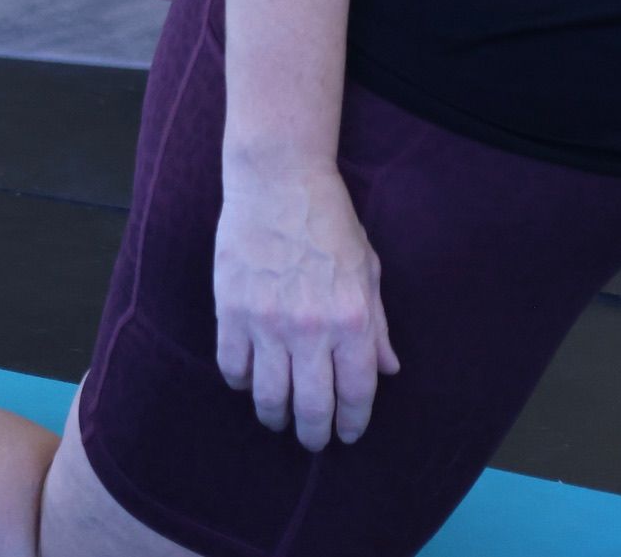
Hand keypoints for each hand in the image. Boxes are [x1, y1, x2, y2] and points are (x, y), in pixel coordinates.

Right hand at [215, 156, 399, 450]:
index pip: (356, 391)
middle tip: (315, 439)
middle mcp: (310, 327)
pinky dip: (243, 384)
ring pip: (269, 399)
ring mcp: (267, 322)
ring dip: (277, 418)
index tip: (349, 434)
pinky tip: (253, 379)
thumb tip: (388, 369)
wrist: (279, 181)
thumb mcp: (367, 267)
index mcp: (352, 315)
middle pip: (311, 407)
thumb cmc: (330, 222)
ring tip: (282, 418)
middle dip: (315, 433)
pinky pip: (234, 370)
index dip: (353, 422)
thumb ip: (377, 323)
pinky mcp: (231, 313)